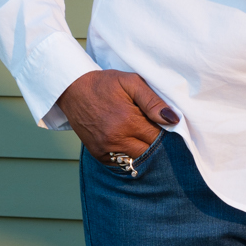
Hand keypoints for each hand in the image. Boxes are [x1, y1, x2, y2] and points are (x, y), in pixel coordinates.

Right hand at [59, 69, 179, 161]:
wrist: (73, 89)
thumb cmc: (104, 84)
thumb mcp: (131, 82)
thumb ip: (152, 101)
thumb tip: (172, 119)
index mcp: (128, 120)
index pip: (158, 137)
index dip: (165, 132)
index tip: (164, 125)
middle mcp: (117, 138)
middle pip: (149, 151)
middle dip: (154, 143)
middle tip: (151, 130)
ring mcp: (106, 148)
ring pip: (136, 160)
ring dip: (142, 151)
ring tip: (140, 136)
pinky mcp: (97, 154)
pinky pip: (121, 163)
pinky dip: (128, 156)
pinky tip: (128, 142)